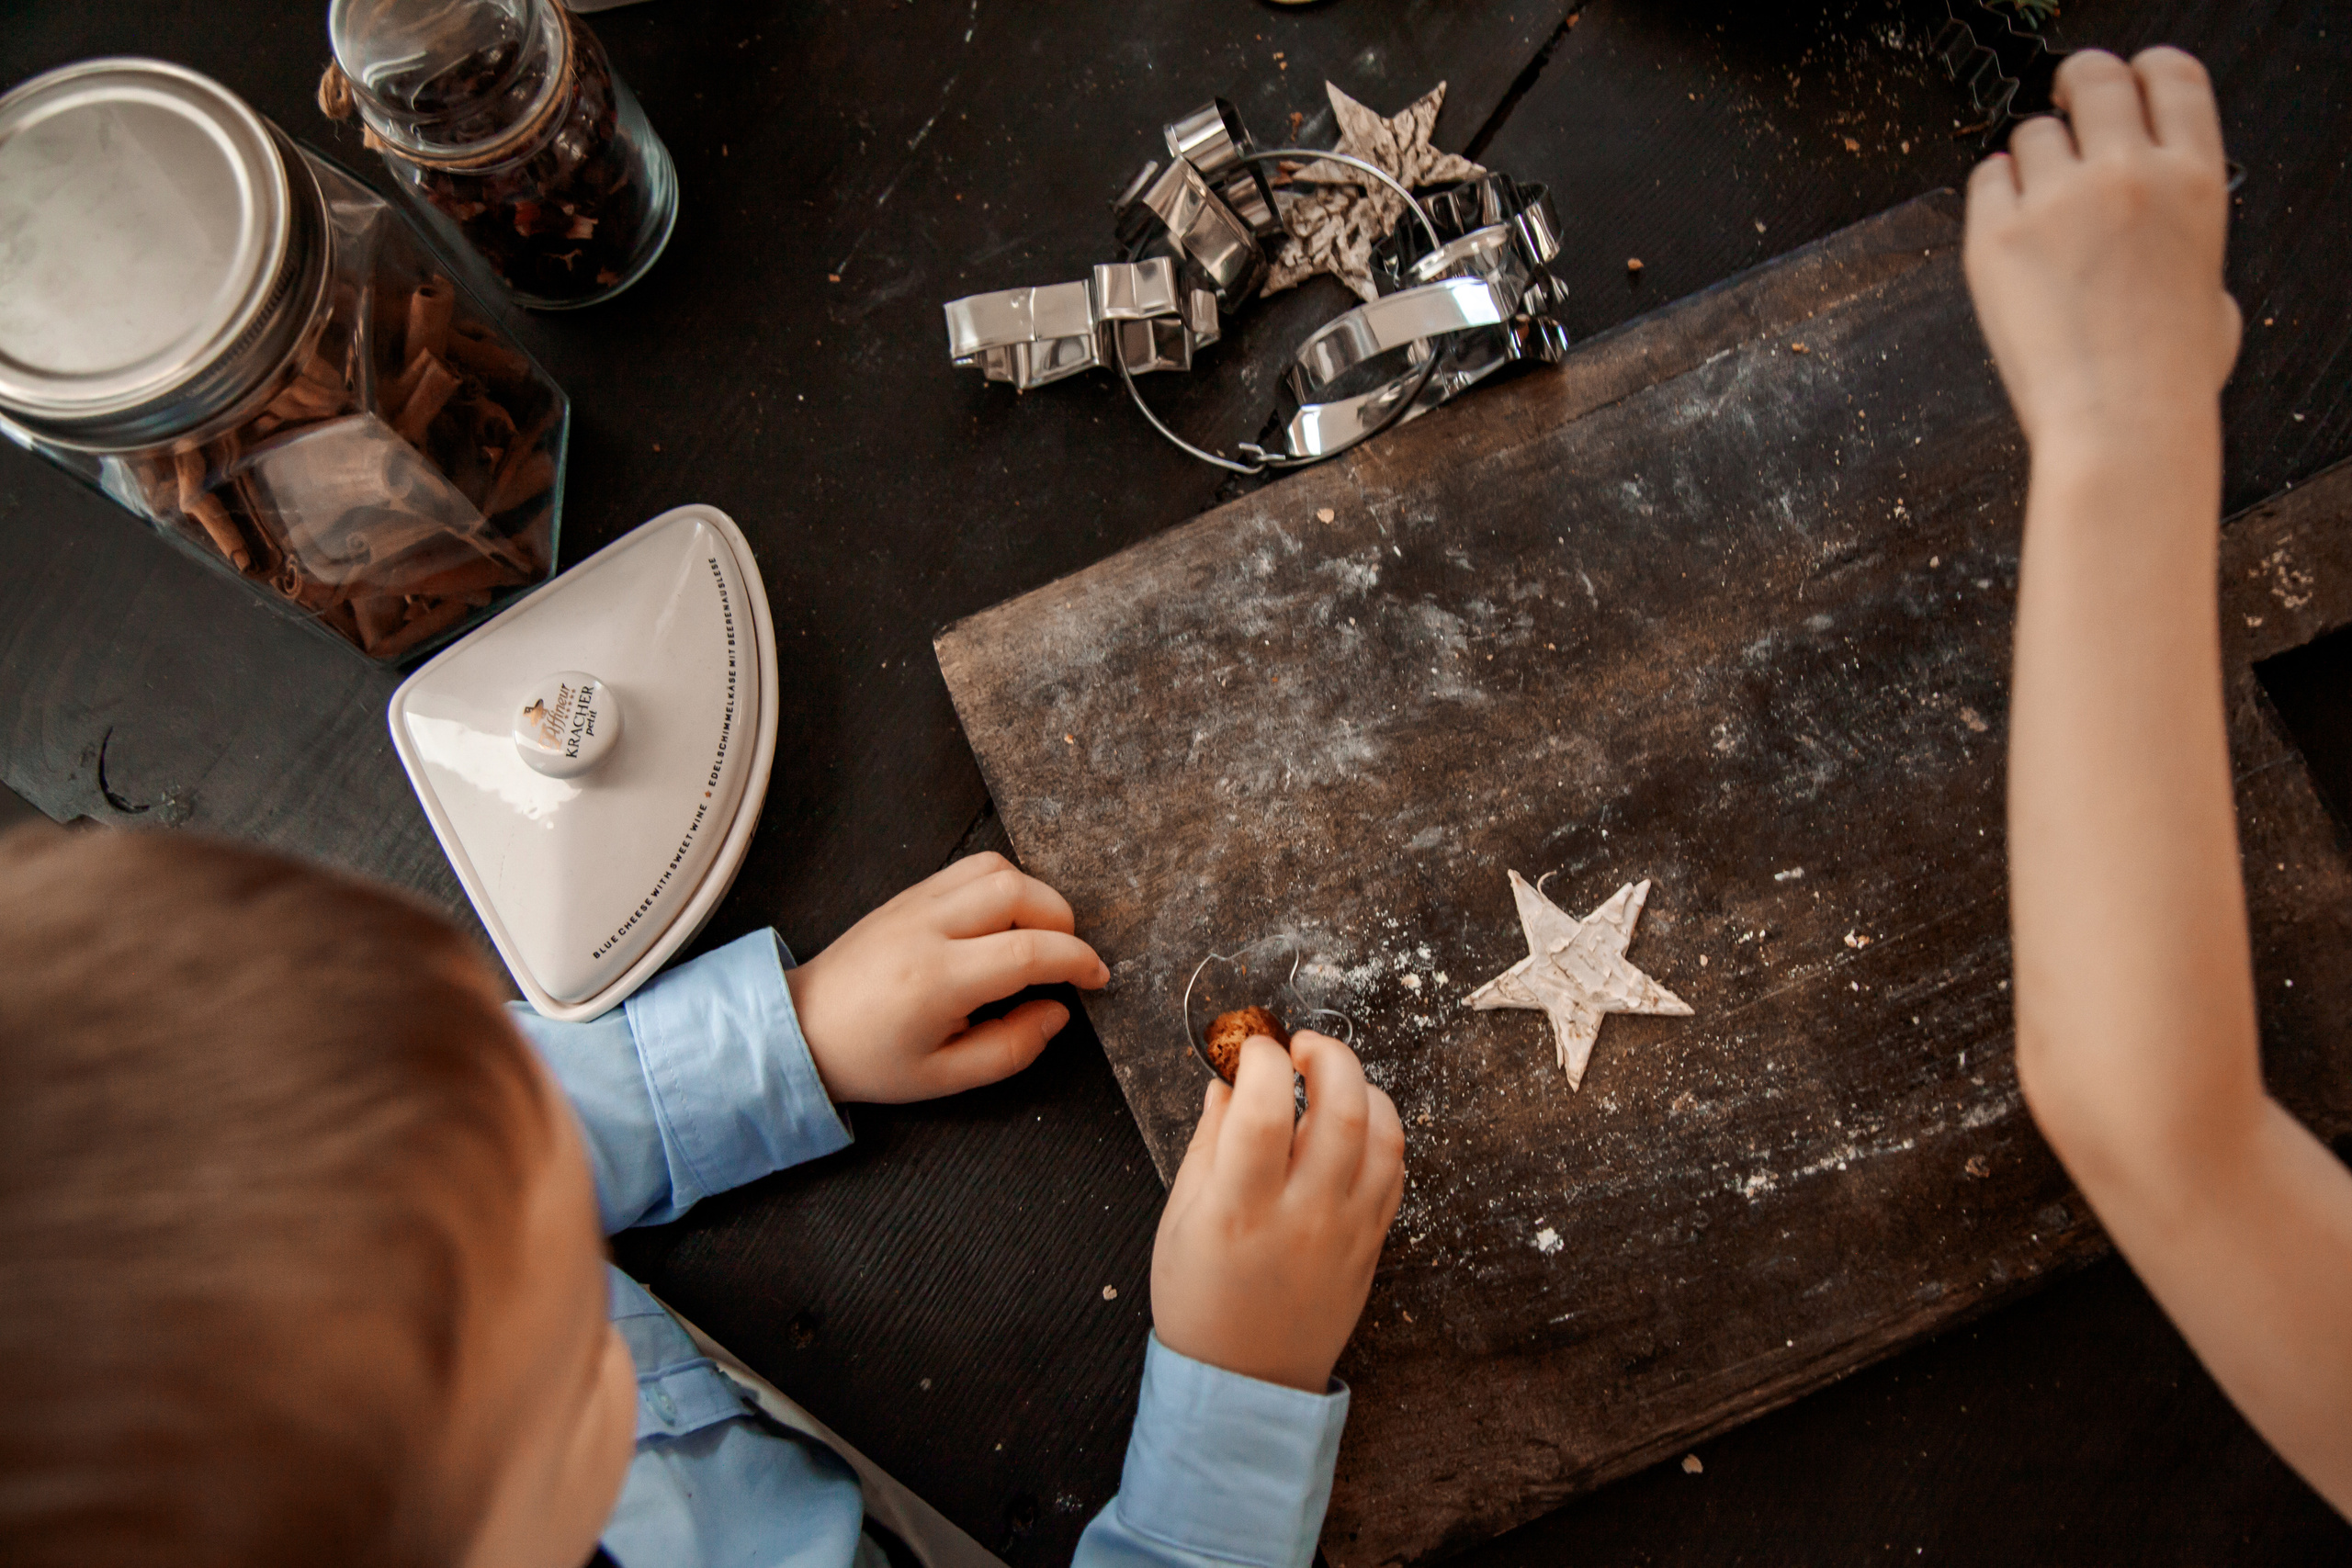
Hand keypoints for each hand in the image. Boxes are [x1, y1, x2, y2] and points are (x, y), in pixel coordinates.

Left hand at [785, 852, 1108, 1102]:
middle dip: (1062, 919)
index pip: (1028, 952)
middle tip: (1068, 958)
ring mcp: (915, 902)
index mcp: (936, 980)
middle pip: (1017, 891)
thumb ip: (1012, 1047)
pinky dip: (1004, 885)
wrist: (801, 1028)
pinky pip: (969, 869)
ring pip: (995, 868)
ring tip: (1040, 937)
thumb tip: (1058, 1012)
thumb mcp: (946, 1077)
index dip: (1076, 960)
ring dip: (1034, 895)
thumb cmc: (870, 1059)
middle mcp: (926, 928)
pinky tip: (1007, 922)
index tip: (1096, 977)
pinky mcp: (909, 893)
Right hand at [1150, 1030, 1406, 1392]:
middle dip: (1326, 1054)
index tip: (1249, 1050)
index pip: (1261, 1109)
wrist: (1246, 1380)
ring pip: (1383, 1133)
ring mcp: (1346, 1229)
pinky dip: (1380, 1130)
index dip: (1258, 1060)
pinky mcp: (1372, 1242)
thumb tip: (1227, 1082)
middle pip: (1341, 1108)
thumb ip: (1208, 1143)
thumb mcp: (1179, 1219)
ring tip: (1331, 1080)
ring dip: (1362, 1087)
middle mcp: (1301, 1215)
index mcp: (1239, 1209)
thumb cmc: (1201, 1301)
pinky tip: (1352, 1124)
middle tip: (1300, 1048)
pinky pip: (1394, 1169)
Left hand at [1962, 48, 2239, 454]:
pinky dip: (1993, 194)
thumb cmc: (2167, 375)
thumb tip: (2155, 236)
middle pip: (2093, 78)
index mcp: (2194, 179)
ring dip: (2031, 159)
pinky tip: (2008, 227)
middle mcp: (2126, 174)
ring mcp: (2057, 201)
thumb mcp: (2212, 287)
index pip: (2171, 76)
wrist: (2120, 422)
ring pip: (2031, 134)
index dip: (2140, 71)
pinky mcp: (1995, 235)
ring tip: (2039, 207)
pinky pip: (1985, 180)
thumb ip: (2184, 240)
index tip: (2121, 81)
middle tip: (2063, 111)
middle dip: (2075, 88)